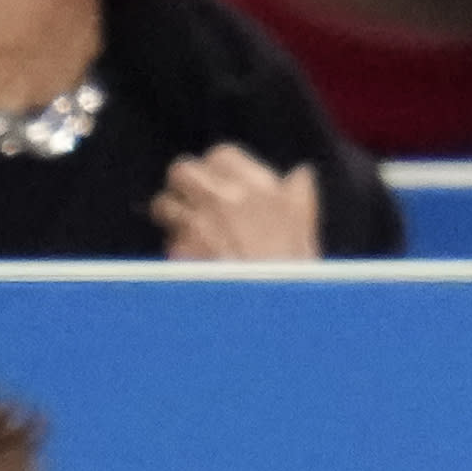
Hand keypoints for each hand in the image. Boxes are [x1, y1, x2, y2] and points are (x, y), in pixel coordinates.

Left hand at [153, 143, 325, 263]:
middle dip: (184, 185)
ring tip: (186, 230)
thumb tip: (302, 175)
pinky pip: (168, 241)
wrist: (273, 315)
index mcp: (258, 189)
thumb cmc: (293, 275)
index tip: (220, 182)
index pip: (221, 155)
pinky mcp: (180, 253)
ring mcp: (197, 225)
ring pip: (164, 204)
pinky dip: (177, 249)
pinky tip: (193, 260)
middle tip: (193, 200)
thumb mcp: (307, 230)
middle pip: (183, 171)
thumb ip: (300, 198)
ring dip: (172, 215)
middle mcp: (224, 200)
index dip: (217, 168)